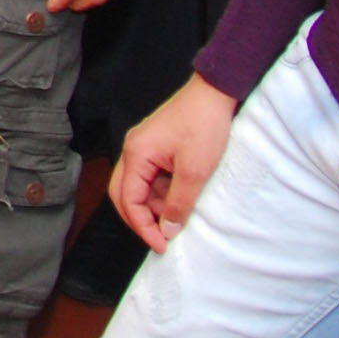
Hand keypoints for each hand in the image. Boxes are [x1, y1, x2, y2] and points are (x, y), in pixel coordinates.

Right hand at [111, 75, 238, 249]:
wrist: (215, 92)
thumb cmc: (204, 125)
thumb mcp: (195, 171)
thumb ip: (179, 203)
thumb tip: (168, 229)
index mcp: (136, 154)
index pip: (128, 199)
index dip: (142, 226)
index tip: (161, 245)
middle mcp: (133, 150)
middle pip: (124, 194)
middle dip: (140, 218)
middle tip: (161, 238)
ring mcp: (144, 147)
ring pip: (139, 186)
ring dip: (155, 205)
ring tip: (180, 215)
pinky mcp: (156, 146)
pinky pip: (151, 176)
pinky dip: (163, 192)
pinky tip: (182, 197)